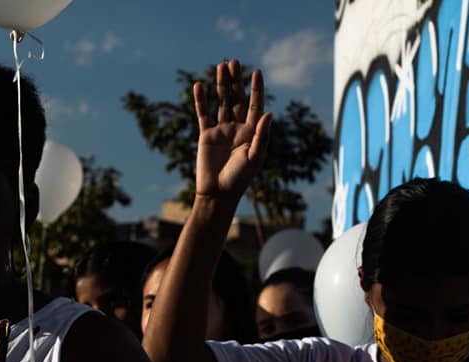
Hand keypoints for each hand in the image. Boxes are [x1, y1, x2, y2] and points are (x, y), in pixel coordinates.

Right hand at [194, 59, 272, 206]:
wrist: (218, 193)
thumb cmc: (240, 178)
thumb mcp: (255, 157)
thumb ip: (262, 135)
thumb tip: (269, 112)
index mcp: (252, 132)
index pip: (255, 105)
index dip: (256, 89)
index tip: (256, 72)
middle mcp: (237, 128)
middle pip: (237, 98)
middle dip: (236, 81)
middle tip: (234, 61)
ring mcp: (221, 130)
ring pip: (222, 102)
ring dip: (221, 85)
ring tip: (221, 66)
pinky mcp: (206, 135)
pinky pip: (203, 114)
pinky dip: (201, 100)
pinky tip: (199, 85)